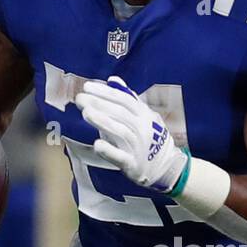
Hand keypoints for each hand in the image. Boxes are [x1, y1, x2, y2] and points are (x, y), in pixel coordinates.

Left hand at [75, 77, 187, 191]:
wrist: (166, 167)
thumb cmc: (150, 138)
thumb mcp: (144, 115)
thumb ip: (129, 98)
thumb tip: (113, 80)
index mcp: (144, 114)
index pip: (123, 99)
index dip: (105, 92)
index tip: (87, 87)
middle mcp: (142, 128)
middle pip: (120, 113)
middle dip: (99, 104)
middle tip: (80, 98)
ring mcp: (138, 147)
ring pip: (120, 132)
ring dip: (103, 122)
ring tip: (85, 113)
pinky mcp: (133, 164)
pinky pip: (121, 157)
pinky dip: (109, 150)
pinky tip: (97, 144)